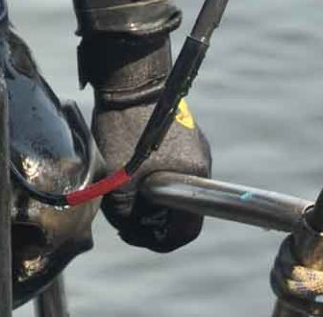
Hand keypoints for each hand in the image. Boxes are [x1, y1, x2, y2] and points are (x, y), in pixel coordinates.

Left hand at [83, 36, 212, 252]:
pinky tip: (132, 168)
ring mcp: (196, 148)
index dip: (159, 241)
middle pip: (180, 210)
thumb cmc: (126, 128)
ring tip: (126, 191)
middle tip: (125, 215)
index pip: (186, 230)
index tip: (134, 235)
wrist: (131, 80)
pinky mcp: (186, 134)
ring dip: (152, 196)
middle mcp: (202, 166)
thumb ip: (125, 213)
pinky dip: (155, 176)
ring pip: (175, 188)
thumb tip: (130, 228)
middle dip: (152, 218)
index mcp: (193, 179)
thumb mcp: (120, 180)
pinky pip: (173, 167)